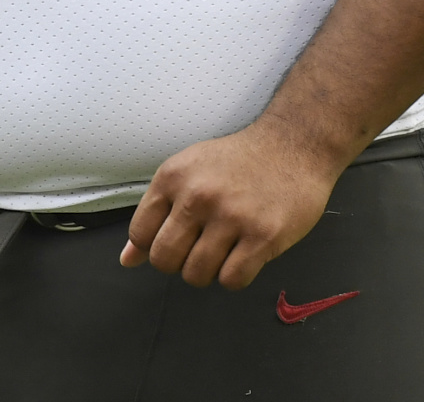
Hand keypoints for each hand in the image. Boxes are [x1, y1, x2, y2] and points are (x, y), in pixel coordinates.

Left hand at [121, 120, 342, 289]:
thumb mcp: (191, 171)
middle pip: (164, 261)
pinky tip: (248, 251)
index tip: (180, 235)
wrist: (296, 142)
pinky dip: (237, 274)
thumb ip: (157, 213)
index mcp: (174, 176)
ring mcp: (232, 215)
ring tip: (228, 246)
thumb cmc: (240, 159)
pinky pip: (232, 280)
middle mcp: (198, 195)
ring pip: (196, 275)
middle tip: (204, 245)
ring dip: (210, 270)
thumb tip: (127, 260)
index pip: (140, 235)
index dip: (156, 243)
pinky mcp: (263, 234)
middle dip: (181, 262)